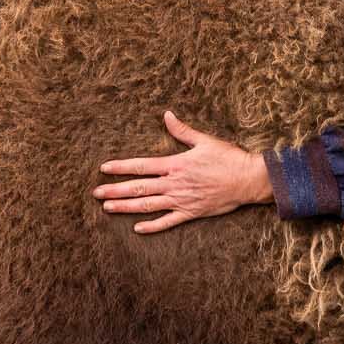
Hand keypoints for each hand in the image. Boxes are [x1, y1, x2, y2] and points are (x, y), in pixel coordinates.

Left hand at [95, 110, 271, 233]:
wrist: (247, 179)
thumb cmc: (228, 158)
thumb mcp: (204, 140)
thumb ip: (182, 130)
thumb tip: (167, 115)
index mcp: (175, 164)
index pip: (141, 166)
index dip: (120, 168)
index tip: (103, 169)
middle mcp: (174, 184)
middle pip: (138, 188)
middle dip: (115, 191)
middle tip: (96, 194)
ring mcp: (181, 200)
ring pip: (148, 205)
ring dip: (126, 208)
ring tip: (107, 208)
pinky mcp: (191, 212)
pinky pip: (168, 222)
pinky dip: (152, 226)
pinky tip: (138, 228)